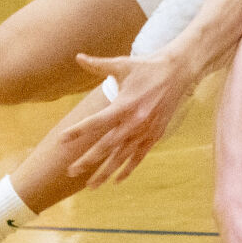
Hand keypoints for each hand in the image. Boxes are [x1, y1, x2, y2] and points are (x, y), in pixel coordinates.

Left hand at [62, 51, 195, 188]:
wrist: (179, 71)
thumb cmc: (147, 66)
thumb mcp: (122, 64)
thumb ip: (98, 65)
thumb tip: (78, 57)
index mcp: (124, 104)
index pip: (96, 122)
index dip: (78, 132)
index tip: (62, 140)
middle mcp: (134, 121)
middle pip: (106, 146)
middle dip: (88, 160)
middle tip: (71, 171)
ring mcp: (146, 130)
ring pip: (122, 156)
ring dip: (106, 171)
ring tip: (91, 185)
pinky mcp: (156, 134)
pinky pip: (139, 156)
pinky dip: (128, 169)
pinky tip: (117, 180)